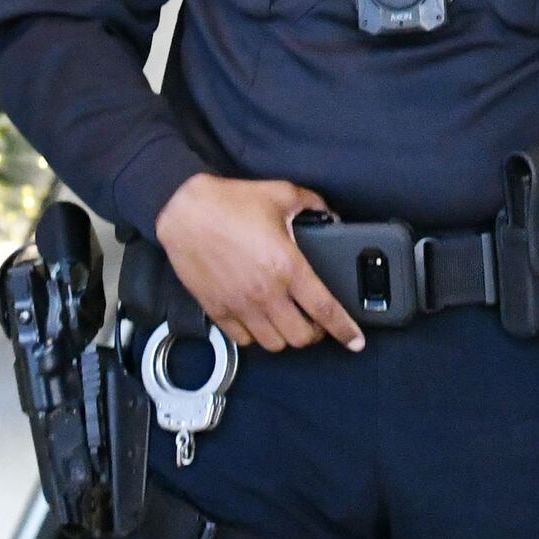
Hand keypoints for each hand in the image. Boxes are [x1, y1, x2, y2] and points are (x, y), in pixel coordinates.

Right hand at [153, 174, 359, 352]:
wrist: (183, 211)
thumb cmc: (228, 202)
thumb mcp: (281, 194)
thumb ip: (313, 205)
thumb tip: (330, 215)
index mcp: (287, 266)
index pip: (324, 309)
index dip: (345, 329)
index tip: (355, 341)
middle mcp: (265, 292)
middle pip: (300, 337)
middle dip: (314, 333)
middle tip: (315, 321)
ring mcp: (240, 305)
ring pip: (273, 344)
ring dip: (286, 337)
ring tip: (288, 322)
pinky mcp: (217, 310)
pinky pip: (243, 340)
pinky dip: (255, 337)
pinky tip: (259, 321)